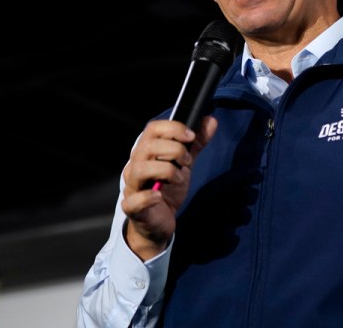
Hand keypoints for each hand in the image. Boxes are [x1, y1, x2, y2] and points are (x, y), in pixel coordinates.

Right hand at [121, 116, 217, 259]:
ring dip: (166, 170)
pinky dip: (147, 197)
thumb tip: (211, 121)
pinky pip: (133, 200)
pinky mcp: (132, 208)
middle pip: (148, 146)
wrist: (160, 222)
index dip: (173, 128)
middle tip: (188, 162)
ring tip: (179, 178)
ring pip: (140, 169)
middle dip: (174, 150)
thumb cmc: (168, 190)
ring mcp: (132, 186)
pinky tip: (160, 196)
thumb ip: (196, 143)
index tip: (191, 136)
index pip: (153, 129)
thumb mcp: (185, 164)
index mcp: (147, 151)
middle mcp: (136, 165)